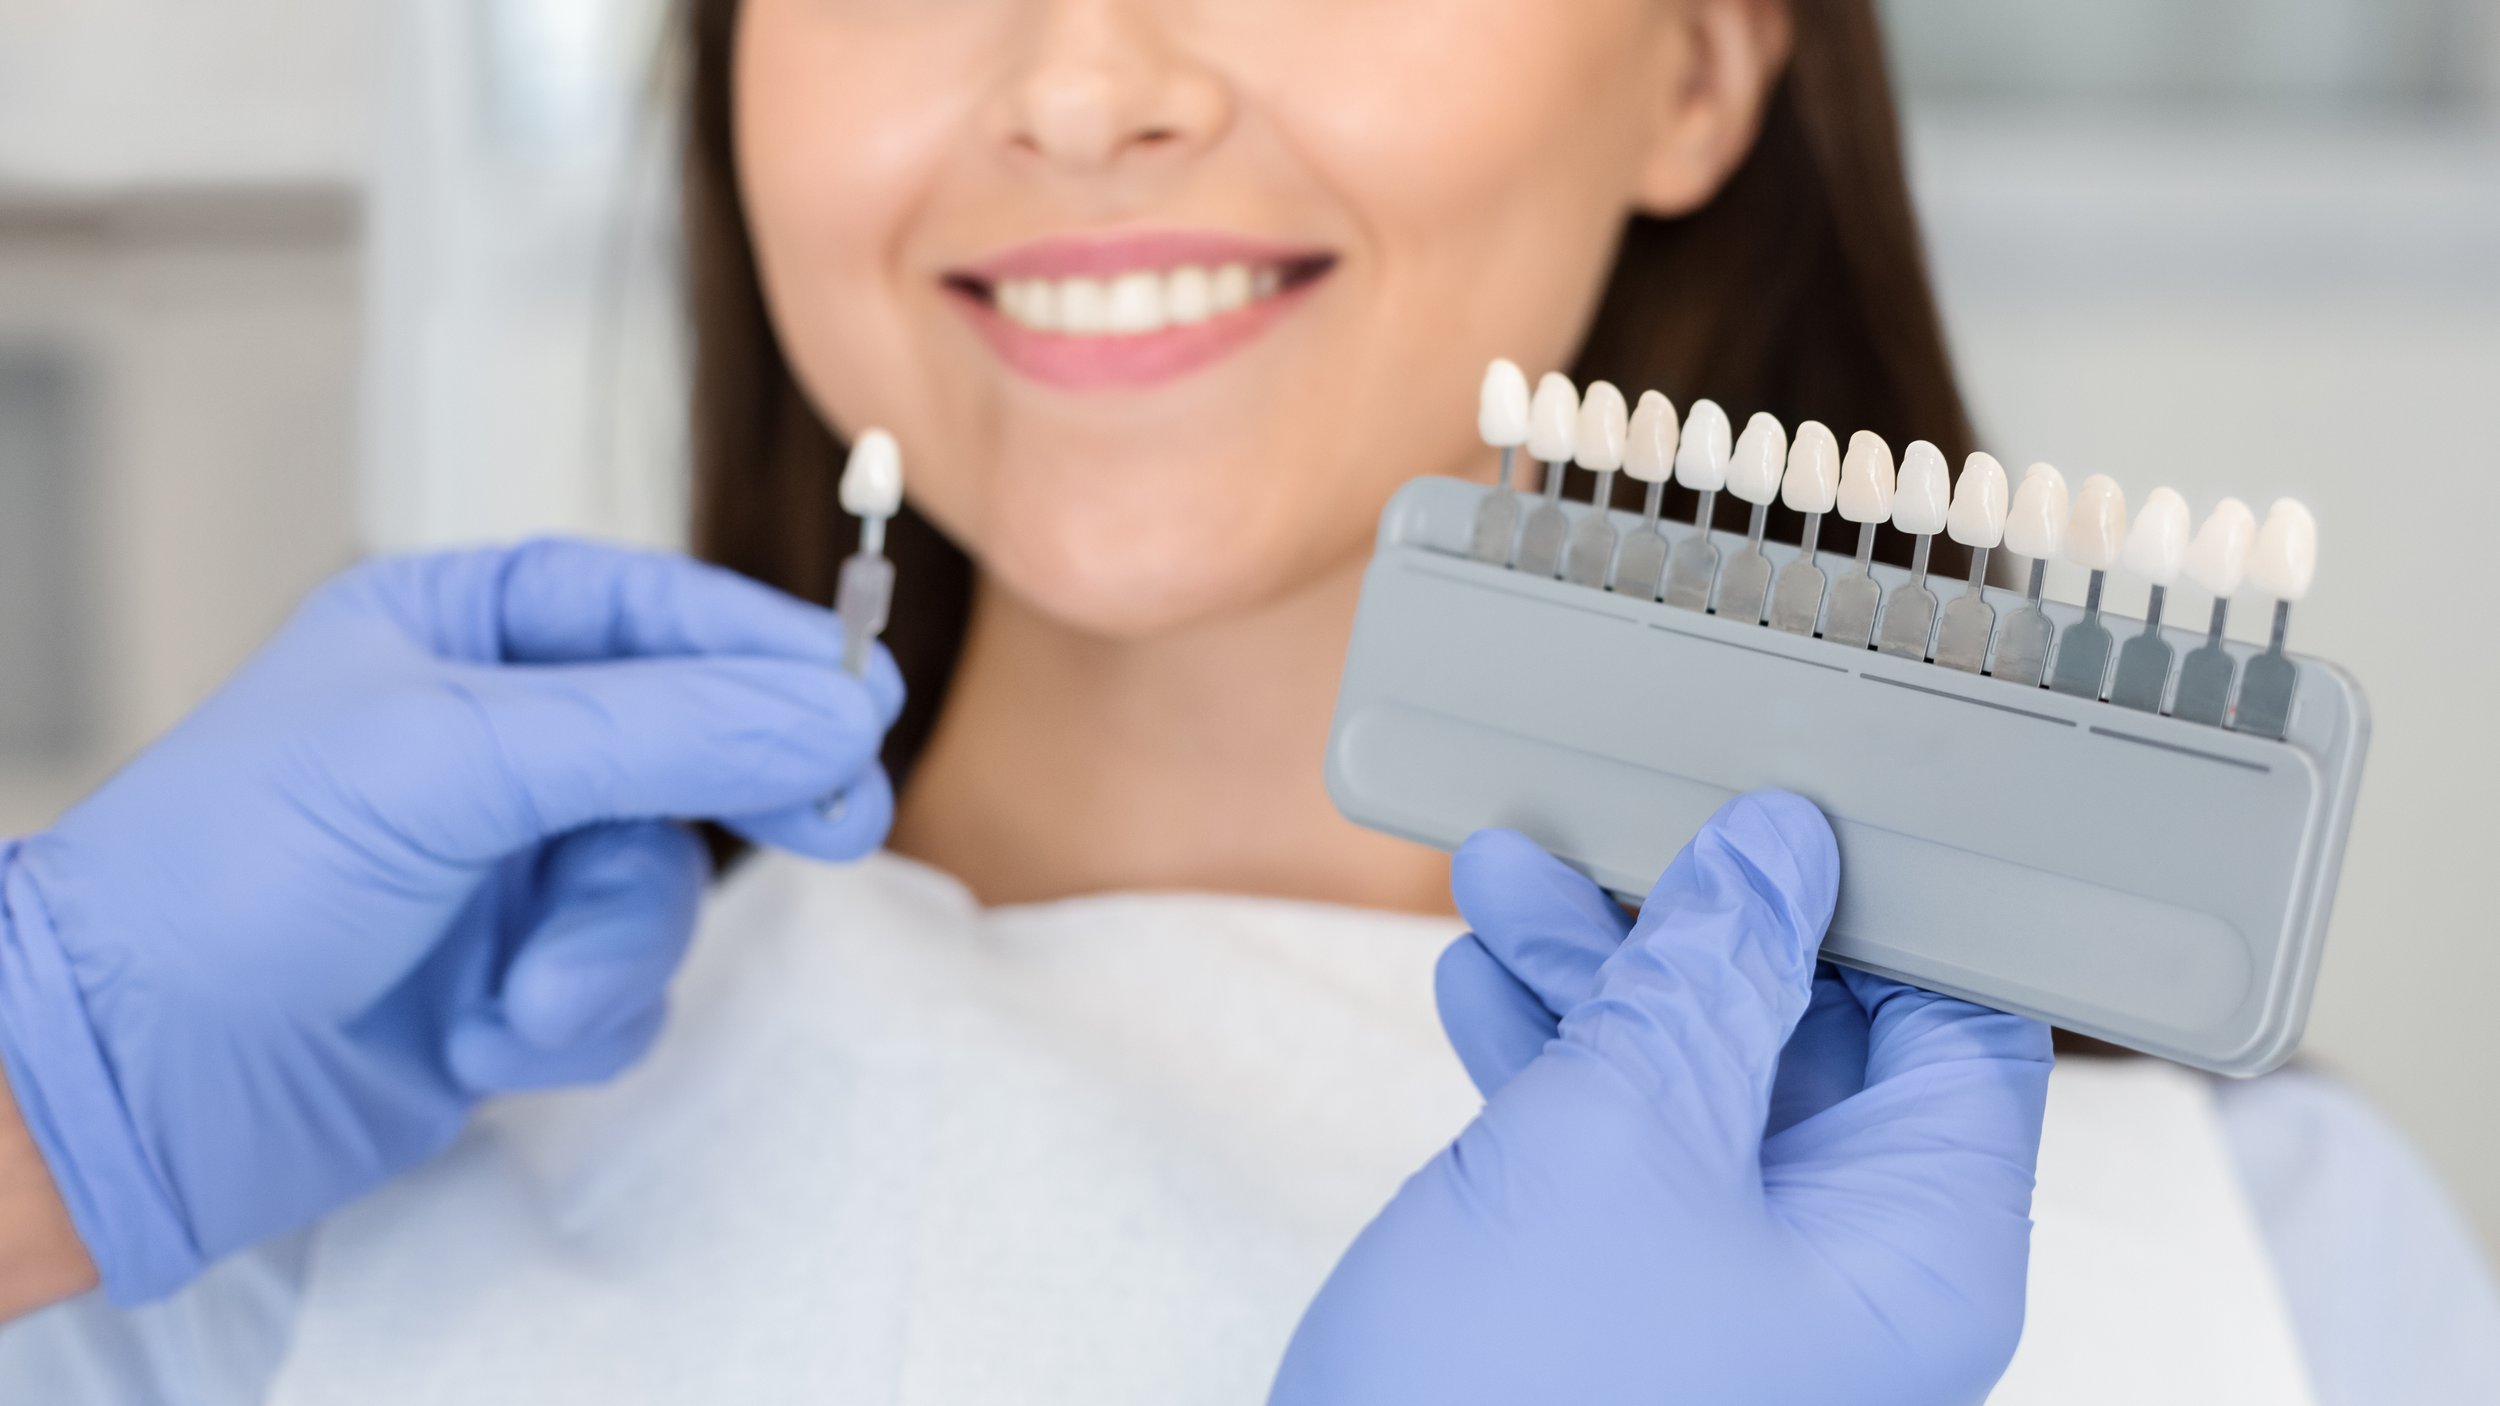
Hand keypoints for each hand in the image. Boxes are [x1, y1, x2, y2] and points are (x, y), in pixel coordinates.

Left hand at [0, 541, 899, 1303]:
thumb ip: (663, 729)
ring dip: (605, 950)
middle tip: (837, 824)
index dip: (762, 648)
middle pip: (685, 743)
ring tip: (523, 997)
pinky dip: (571, 1018)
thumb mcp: (455, 761)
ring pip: (659, 883)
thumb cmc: (238, 877)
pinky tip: (481, 1039)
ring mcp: (504, 861)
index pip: (648, 610)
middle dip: (738, 796)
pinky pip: (624, 983)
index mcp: (455, 632)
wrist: (133, 1086)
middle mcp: (490, 737)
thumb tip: (842, 711)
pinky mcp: (511, 975)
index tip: (865, 696)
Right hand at [1271, 793, 2053, 1405]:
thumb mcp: (1623, 1135)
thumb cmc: (1522, 1389)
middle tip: (1613, 816)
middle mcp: (1850, 1274)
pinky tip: (1478, 982)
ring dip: (1600, 973)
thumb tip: (1779, 846)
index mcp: (1919, 1248)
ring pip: (1699, 1082)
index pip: (1961, 1021)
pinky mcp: (1635, 1306)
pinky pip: (1620, 1152)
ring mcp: (1740, 1295)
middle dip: (1698, 919)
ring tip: (1498, 876)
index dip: (1886, 895)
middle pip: (1814, 1034)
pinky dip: (1553, 1059)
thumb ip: (1711, 973)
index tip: (1798, 788)